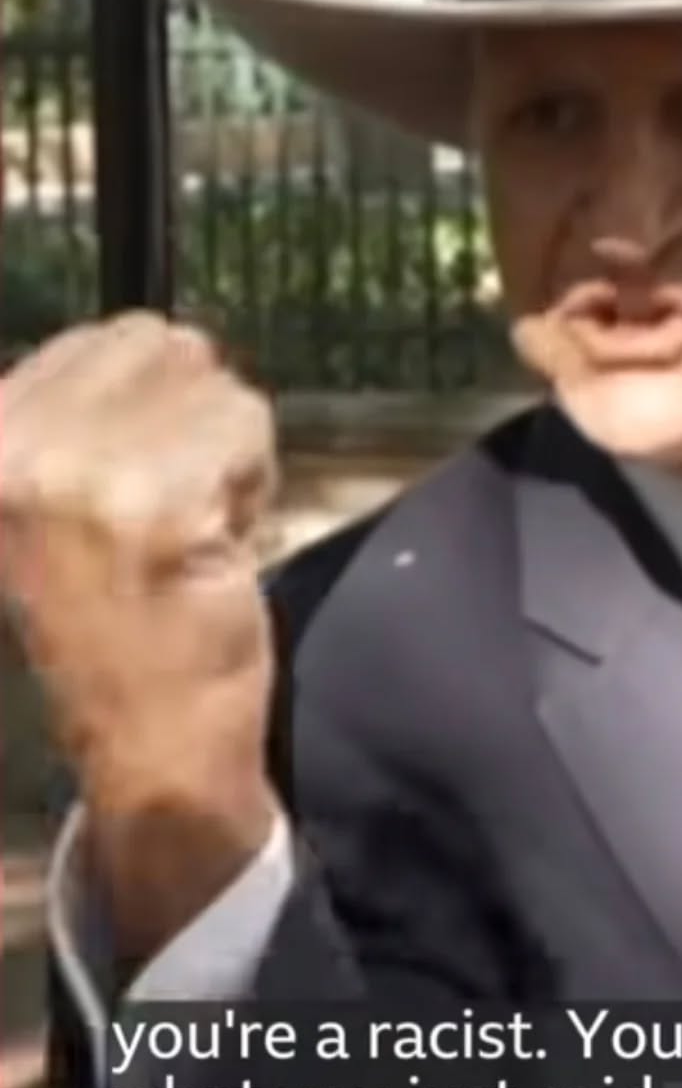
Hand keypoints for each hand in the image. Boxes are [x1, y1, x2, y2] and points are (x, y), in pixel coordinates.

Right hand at [0, 315, 279, 962]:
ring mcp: (72, 470)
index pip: (98, 339)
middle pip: (158, 344)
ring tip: (194, 529)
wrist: (143, 748)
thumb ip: (77, 421)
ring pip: (209, 381)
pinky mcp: (148, 498)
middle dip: (191, 417)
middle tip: (180, 509)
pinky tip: (218, 546)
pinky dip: (251, 481)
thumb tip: (155, 342)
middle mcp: (7, 446)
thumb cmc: (112, 635)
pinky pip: (241, 427)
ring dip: (226, 450)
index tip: (145, 487)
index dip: (150, 406)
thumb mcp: (55, 507)